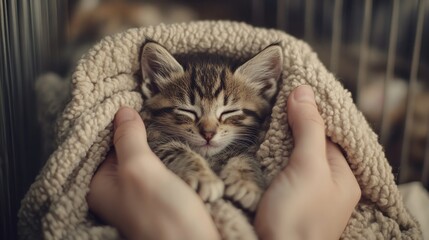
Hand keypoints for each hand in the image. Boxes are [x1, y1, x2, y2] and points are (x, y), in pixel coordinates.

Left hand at [87, 107, 219, 239]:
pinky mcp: (160, 195)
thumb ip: (129, 139)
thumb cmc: (162, 214)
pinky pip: (156, 167)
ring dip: (150, 140)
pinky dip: (162, 153)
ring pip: (141, 158)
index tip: (126, 101)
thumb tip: (122, 111)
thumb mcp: (139, 169)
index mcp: (100, 186)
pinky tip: (171, 139)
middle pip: (122, 150)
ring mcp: (139, 194)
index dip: (114, 123)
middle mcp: (116, 190)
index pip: (101, 145)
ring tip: (161, 117)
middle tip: (147, 105)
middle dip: (134, 130)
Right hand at [254, 85, 360, 239]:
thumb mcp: (309, 166)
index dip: (313, 110)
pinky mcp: (282, 195)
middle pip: (310, 142)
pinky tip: (258, 141)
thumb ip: (309, 128)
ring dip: (278, 136)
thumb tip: (304, 90)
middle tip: (274, 99)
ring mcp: (302, 190)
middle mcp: (325, 183)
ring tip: (263, 113)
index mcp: (343, 176)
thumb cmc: (298, 216)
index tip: (295, 88)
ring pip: (292, 153)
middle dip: (293, 122)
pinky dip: (270, 152)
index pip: (330, 132)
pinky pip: (278, 166)